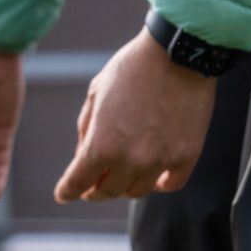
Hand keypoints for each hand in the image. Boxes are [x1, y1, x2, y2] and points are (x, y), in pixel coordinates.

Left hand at [54, 28, 216, 202]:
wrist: (176, 55)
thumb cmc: (130, 69)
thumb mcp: (96, 94)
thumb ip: (87, 128)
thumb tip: (85, 153)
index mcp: (101, 144)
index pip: (78, 182)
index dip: (68, 191)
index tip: (64, 195)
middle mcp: (130, 160)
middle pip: (108, 191)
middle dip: (95, 191)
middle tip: (92, 187)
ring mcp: (160, 160)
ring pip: (138, 190)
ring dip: (125, 186)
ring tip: (121, 177)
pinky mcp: (187, 155)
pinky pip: (171, 183)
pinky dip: (160, 184)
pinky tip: (153, 179)